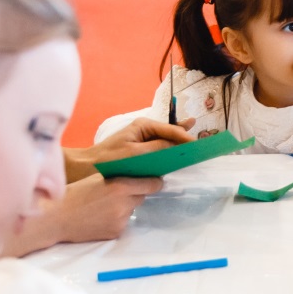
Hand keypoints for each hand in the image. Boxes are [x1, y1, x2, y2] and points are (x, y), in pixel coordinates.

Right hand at [51, 173, 163, 243]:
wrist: (57, 218)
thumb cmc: (74, 193)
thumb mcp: (98, 178)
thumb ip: (119, 178)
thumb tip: (138, 176)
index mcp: (120, 187)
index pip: (151, 184)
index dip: (154, 182)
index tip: (155, 181)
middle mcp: (124, 204)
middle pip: (142, 197)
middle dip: (135, 194)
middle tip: (117, 193)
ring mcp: (121, 220)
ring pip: (131, 210)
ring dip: (124, 207)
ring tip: (103, 207)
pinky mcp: (116, 232)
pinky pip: (123, 222)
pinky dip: (116, 219)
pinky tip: (100, 217)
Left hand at [67, 117, 194, 181]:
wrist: (87, 168)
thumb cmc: (109, 159)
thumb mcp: (135, 155)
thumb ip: (157, 149)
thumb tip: (176, 148)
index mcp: (144, 126)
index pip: (171, 130)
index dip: (186, 138)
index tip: (199, 146)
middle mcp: (145, 130)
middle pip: (171, 134)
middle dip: (186, 139)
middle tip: (205, 144)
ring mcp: (143, 140)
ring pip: (167, 141)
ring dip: (180, 144)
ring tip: (198, 143)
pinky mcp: (141, 151)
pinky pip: (160, 149)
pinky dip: (171, 150)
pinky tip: (183, 145)